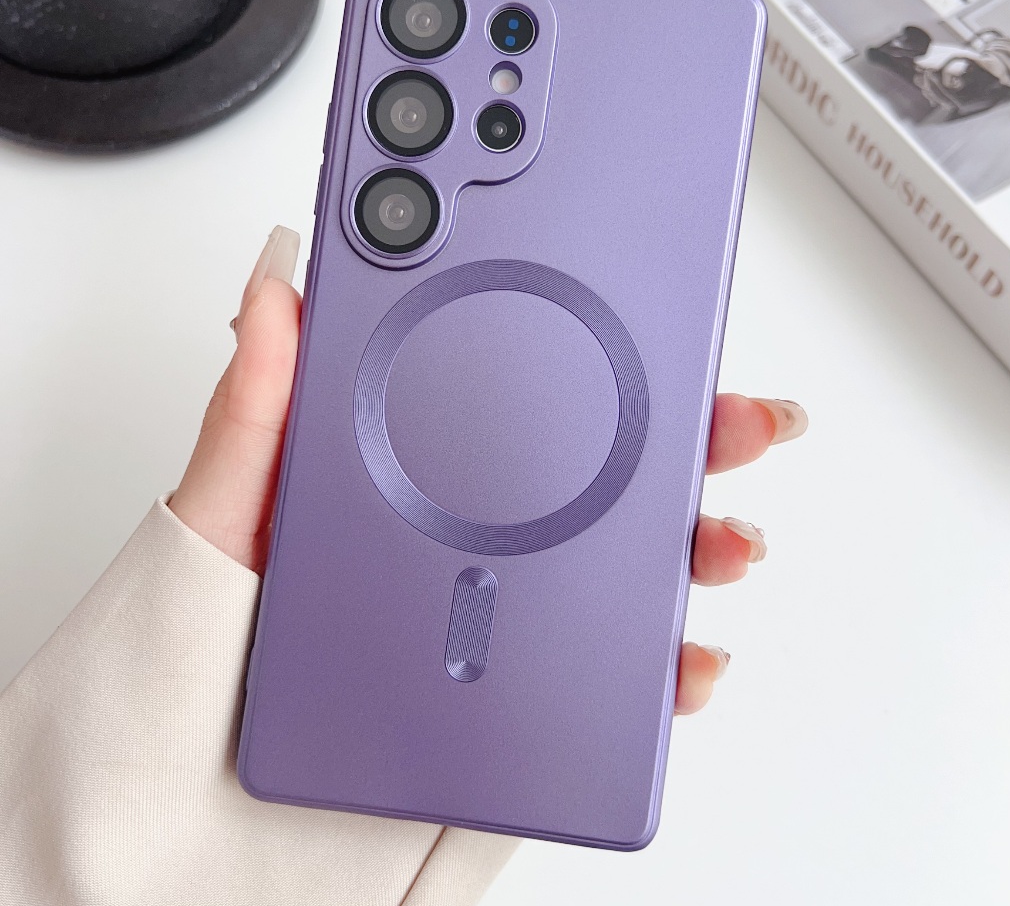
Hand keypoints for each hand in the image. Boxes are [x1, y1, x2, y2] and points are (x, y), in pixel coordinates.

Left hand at [169, 228, 807, 717]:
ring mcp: (497, 619)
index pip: (513, 388)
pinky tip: (686, 656)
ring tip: (725, 537)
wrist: (186, 810)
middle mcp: (468, 541)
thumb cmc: (197, 659)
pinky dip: (665, 669)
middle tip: (732, 408)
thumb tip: (276, 289)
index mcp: (408, 476)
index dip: (585, 339)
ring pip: (626, 570)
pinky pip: (609, 681)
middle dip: (688, 433)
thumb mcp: (221, 520)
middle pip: (600, 473)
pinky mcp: (514, 701)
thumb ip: (254, 410)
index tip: (641, 290)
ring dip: (699, 544)